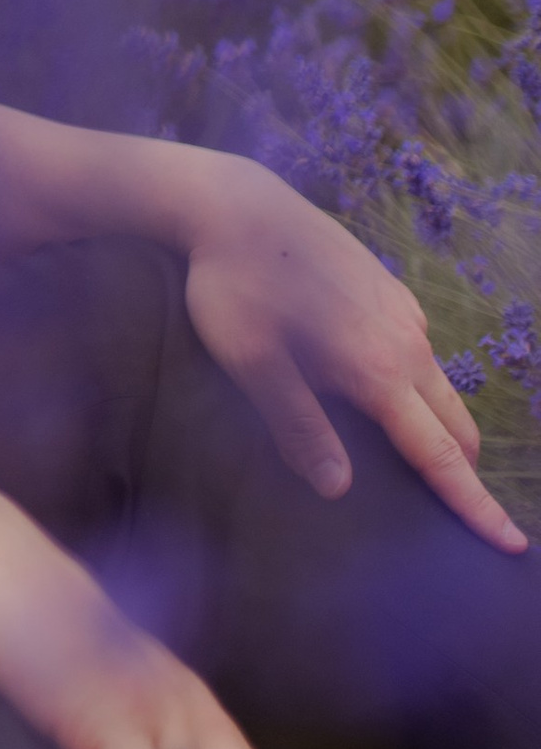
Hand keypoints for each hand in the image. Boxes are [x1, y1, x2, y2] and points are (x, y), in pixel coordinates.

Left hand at [179, 155, 525, 556]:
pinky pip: (419, 349)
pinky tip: (390, 390)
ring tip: (429, 459)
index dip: (476, 504)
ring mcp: (400, 310)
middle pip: (455, 425)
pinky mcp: (387, 286)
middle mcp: (404, 342)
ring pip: (440, 385)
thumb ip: (299, 429)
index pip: (440, 456)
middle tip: (469, 514)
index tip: (513, 544)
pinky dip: (421, 386)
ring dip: (443, 427)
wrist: (235, 205)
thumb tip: (339, 489)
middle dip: (467, 472)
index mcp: (378, 373)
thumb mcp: (253, 366)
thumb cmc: (236, 288)